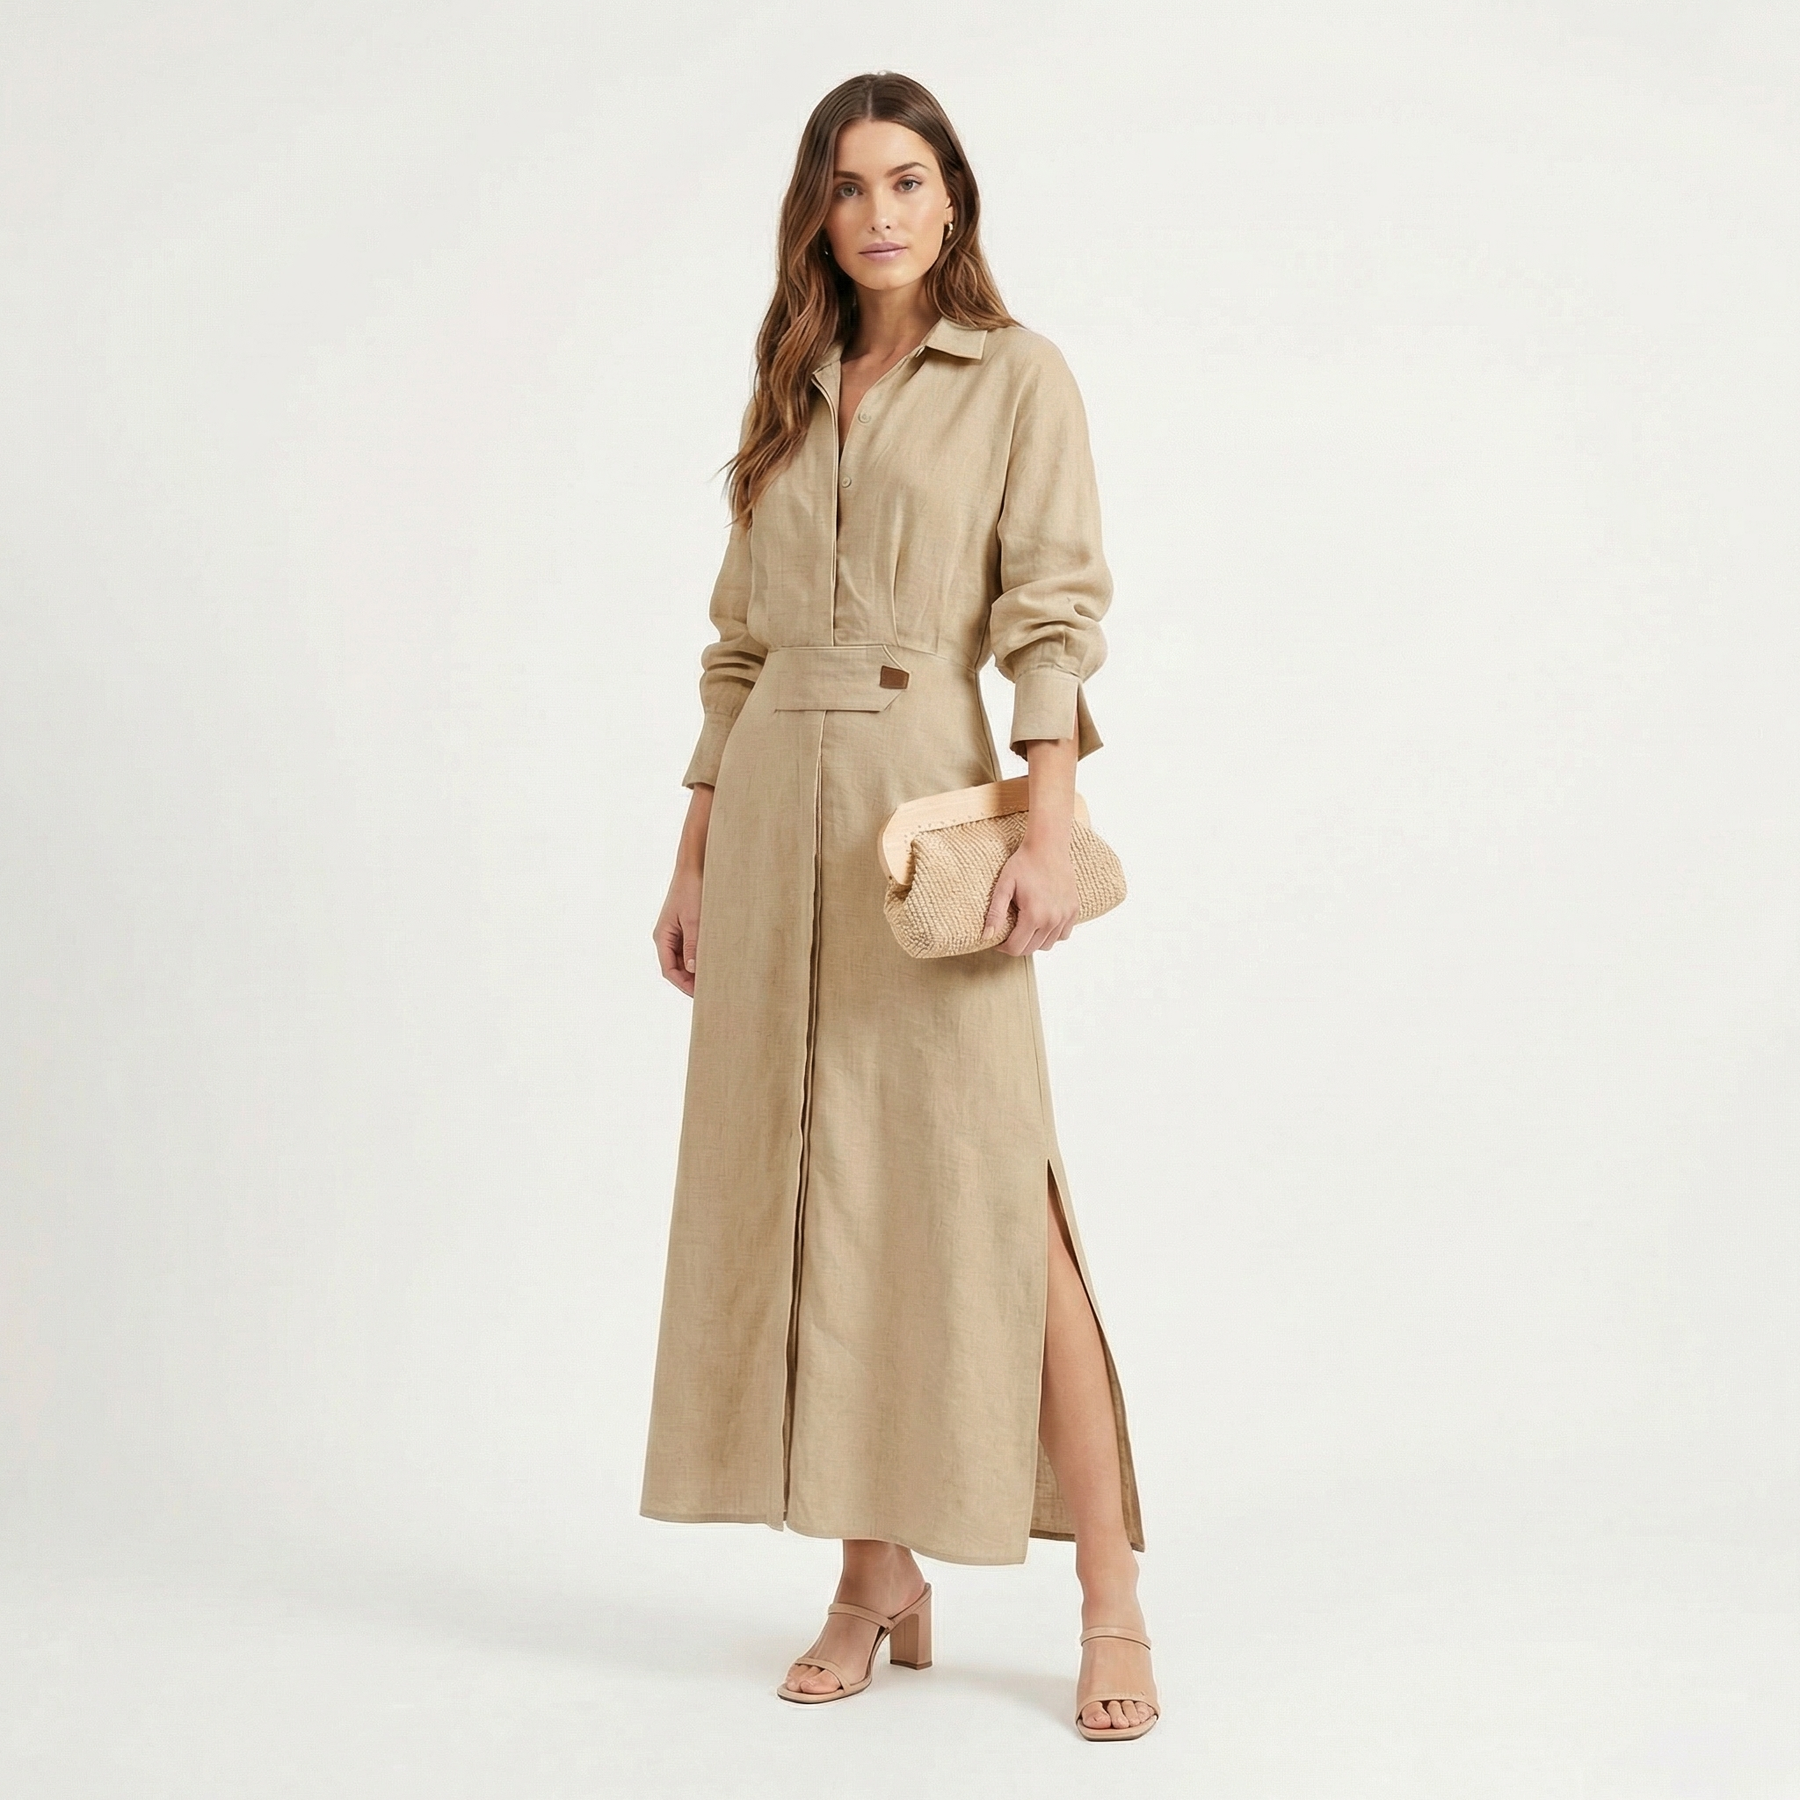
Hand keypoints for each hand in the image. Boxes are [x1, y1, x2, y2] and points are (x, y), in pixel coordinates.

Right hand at [654, 866, 703, 995]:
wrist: (694, 867)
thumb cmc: (692, 890)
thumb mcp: (694, 920)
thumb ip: (693, 945)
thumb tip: (693, 970)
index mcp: (663, 937)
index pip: (669, 970)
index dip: (683, 985)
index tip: (700, 995)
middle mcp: (666, 937)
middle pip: (676, 967)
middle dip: (691, 980)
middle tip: (710, 991)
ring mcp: (676, 932)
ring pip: (684, 959)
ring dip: (696, 969)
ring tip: (714, 978)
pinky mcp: (685, 926)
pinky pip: (691, 947)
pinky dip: (700, 956)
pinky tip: (714, 961)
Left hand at [985, 831, 1078, 955]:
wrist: (1048, 846)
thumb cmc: (1024, 863)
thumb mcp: (1004, 886)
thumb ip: (995, 913)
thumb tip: (986, 937)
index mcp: (1034, 915)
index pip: (1017, 948)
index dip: (1003, 947)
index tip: (997, 939)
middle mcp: (1052, 920)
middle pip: (1032, 949)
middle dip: (1017, 944)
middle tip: (1009, 932)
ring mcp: (1066, 916)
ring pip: (1048, 944)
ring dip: (1034, 941)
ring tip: (1025, 926)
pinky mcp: (1074, 910)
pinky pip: (1063, 934)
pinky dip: (1052, 934)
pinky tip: (1042, 922)